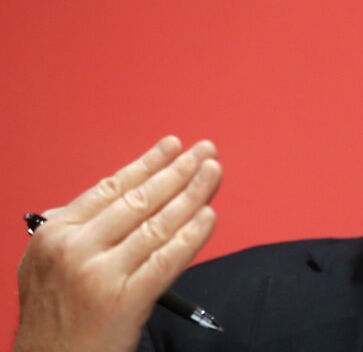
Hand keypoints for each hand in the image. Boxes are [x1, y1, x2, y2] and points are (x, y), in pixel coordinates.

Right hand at [14, 136, 222, 351]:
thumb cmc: (54, 320)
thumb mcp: (45, 266)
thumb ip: (78, 231)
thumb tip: (120, 196)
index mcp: (54, 233)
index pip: (111, 187)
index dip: (148, 163)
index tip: (174, 146)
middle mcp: (74, 248)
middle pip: (139, 200)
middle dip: (179, 171)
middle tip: (206, 152)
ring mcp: (99, 274)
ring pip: (158, 224)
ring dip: (193, 193)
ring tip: (213, 173)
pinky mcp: (124, 300)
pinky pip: (167, 259)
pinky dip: (192, 235)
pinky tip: (209, 216)